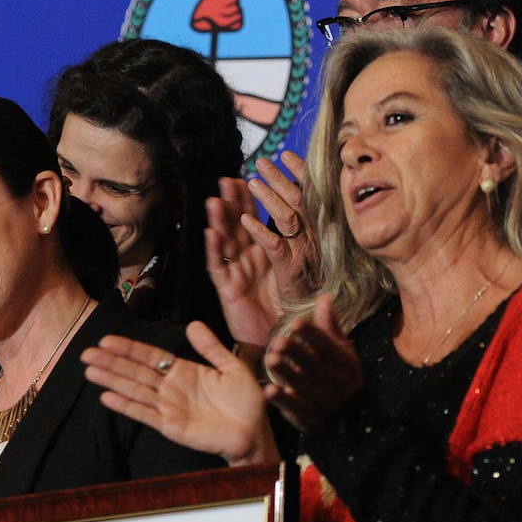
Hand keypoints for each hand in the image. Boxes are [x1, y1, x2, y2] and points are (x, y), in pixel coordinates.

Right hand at [81, 321, 276, 465]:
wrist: (254, 433)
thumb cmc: (245, 402)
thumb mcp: (231, 367)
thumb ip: (211, 348)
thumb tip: (193, 324)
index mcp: (183, 371)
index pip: (150, 357)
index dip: (129, 349)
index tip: (107, 340)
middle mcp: (170, 388)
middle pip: (135, 372)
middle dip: (111, 362)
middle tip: (86, 353)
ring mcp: (168, 407)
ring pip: (134, 390)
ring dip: (112, 380)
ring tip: (90, 370)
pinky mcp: (170, 426)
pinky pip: (144, 414)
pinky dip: (125, 406)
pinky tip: (106, 397)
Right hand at [206, 177, 283, 351]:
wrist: (276, 344)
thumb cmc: (286, 314)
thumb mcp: (298, 279)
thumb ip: (299, 256)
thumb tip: (311, 230)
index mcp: (265, 255)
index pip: (258, 222)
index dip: (254, 200)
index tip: (251, 177)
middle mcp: (248, 261)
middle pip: (238, 226)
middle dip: (233, 203)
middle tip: (228, 180)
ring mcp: (236, 273)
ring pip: (225, 242)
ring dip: (220, 221)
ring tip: (215, 201)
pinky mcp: (228, 290)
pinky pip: (220, 267)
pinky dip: (215, 251)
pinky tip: (211, 234)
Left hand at [246, 153, 320, 301]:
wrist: (310, 326)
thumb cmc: (306, 291)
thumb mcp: (306, 257)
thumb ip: (303, 231)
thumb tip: (299, 203)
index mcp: (315, 234)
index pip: (307, 198)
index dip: (298, 175)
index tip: (287, 154)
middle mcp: (312, 240)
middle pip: (296, 202)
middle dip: (279, 179)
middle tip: (263, 160)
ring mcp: (301, 254)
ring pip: (285, 219)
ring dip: (268, 199)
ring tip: (250, 181)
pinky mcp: (289, 271)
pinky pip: (274, 247)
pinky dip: (260, 232)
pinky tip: (245, 219)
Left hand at [264, 294, 362, 433]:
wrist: (351, 418)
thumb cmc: (341, 377)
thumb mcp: (341, 351)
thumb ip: (329, 326)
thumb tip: (323, 296)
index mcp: (342, 362)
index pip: (327, 346)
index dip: (313, 334)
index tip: (297, 322)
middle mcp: (332, 380)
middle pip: (312, 364)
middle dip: (296, 352)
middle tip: (279, 340)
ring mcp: (320, 399)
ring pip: (302, 384)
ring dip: (286, 372)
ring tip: (271, 359)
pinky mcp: (307, 416)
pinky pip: (295, 409)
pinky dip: (283, 401)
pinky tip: (269, 391)